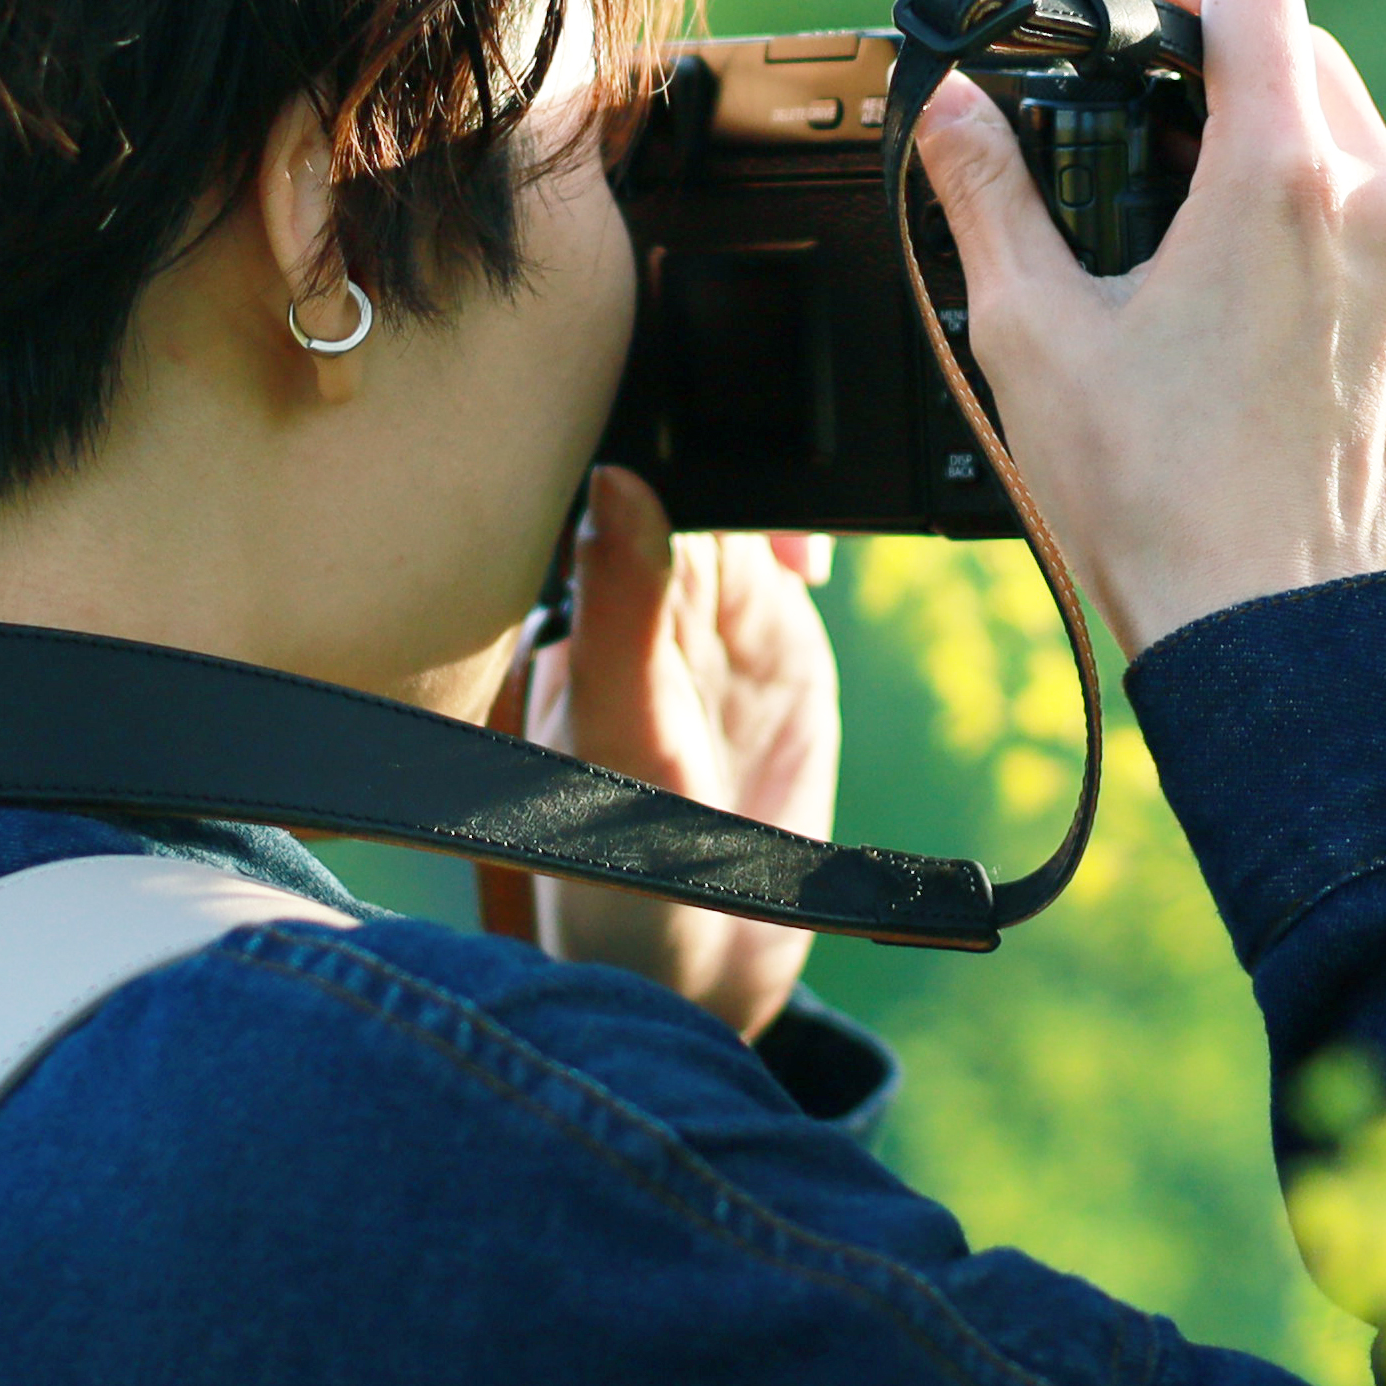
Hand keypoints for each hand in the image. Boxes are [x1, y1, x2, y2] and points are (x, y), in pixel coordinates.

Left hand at [524, 464, 840, 1038]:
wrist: (694, 969)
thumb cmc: (608, 876)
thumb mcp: (615, 748)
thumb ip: (620, 619)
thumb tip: (616, 479)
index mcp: (572, 601)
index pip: (605, 471)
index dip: (647, 427)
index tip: (690, 416)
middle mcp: (636, 592)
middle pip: (684, 462)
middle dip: (725, 437)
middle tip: (750, 487)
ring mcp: (707, 612)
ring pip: (739, 498)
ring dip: (775, 486)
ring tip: (788, 545)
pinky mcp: (776, 641)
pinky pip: (791, 556)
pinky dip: (812, 532)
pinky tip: (813, 566)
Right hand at [910, 0, 1385, 654]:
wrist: (1278, 645)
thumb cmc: (1155, 502)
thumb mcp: (1035, 334)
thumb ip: (989, 193)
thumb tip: (952, 108)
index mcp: (1283, 178)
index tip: (1139, 11)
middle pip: (1312, 64)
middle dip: (1227, 82)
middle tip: (1148, 152)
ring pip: (1364, 163)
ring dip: (1287, 178)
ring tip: (1204, 267)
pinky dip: (1339, 270)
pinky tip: (1270, 347)